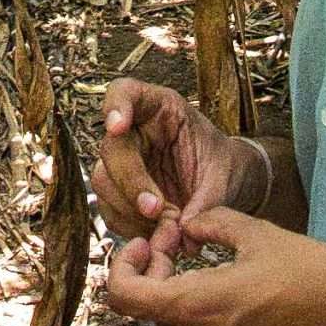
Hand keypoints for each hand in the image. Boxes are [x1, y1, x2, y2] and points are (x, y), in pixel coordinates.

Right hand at [90, 78, 264, 261]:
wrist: (223, 186)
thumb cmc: (221, 168)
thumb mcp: (221, 178)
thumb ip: (205, 202)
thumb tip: (184, 232)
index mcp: (160, 109)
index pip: (125, 93)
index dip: (115, 106)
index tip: (118, 127)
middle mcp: (135, 132)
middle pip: (112, 148)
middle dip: (131, 182)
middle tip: (156, 209)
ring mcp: (123, 161)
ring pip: (103, 181)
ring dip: (129, 209)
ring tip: (166, 226)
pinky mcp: (118, 190)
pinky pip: (109, 209)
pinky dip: (129, 226)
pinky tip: (154, 232)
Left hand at [102, 206, 325, 325]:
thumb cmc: (313, 270)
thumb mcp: (255, 232)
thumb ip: (210, 224)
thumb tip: (187, 225)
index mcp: (199, 306)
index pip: (125, 298)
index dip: (122, 267)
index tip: (147, 245)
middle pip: (147, 322)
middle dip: (151, 285)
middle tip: (175, 254)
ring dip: (173, 311)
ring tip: (200, 277)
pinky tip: (232, 299)